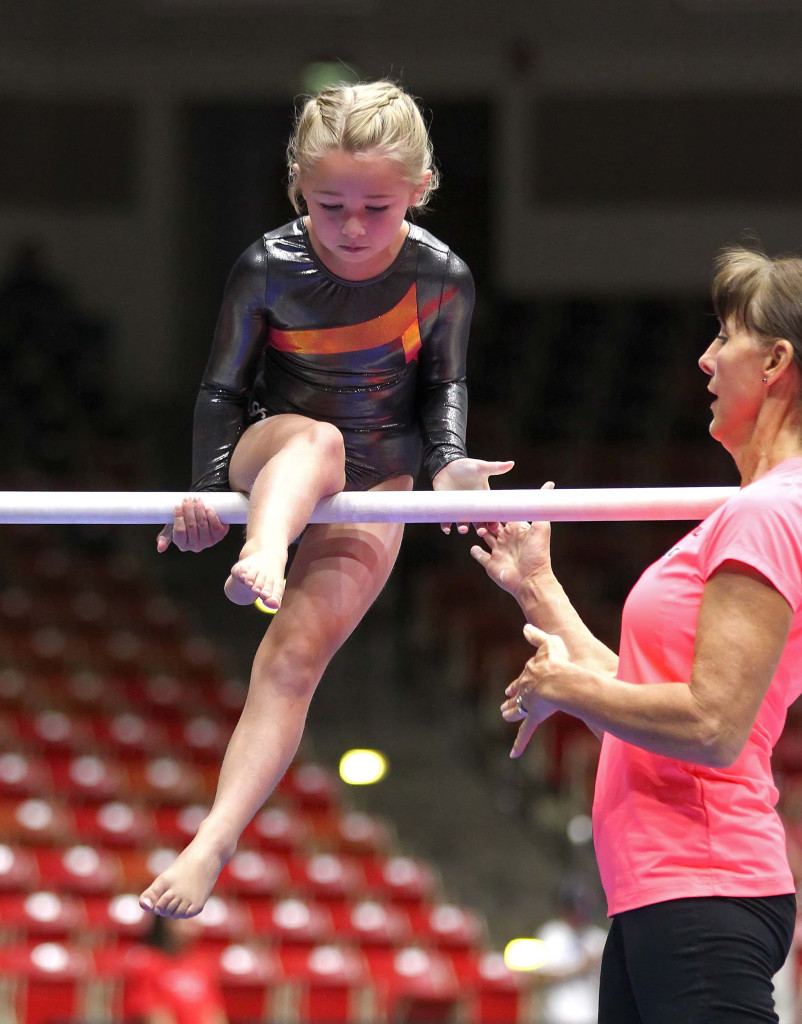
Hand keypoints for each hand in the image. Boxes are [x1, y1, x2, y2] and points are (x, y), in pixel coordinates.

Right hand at [157, 496, 229, 552]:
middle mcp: (196, 546)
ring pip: (203, 525)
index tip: (178, 505)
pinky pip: (216, 526)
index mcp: (183, 545)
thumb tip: (160, 549)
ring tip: (196, 499)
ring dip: (199, 510)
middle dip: (189, 510)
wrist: (201, 515)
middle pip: (191, 526)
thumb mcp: (172, 529)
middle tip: (187, 499)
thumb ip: (165, 537)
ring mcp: (209, 542)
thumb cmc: (185, 522)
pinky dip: (211, 516)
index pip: (179, 532)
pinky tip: (207, 508)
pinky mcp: (220, 535)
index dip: (179, 517)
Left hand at [431, 457, 513, 534]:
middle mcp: (471, 508)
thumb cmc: (465, 467)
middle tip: (481, 531)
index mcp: (482, 500)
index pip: (490, 514)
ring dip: (463, 529)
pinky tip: (447, 529)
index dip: (493, 522)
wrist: (446, 466)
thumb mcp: (480, 468)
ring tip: (463, 529)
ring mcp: (459, 510)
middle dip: (481, 529)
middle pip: (478, 523)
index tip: (494, 526)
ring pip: (463, 524)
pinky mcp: (447, 509)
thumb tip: (511, 463)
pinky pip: (447, 521)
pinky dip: (446, 526)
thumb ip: (494, 467)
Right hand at [470, 481, 554, 598]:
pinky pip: (481, 556)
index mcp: (517, 530)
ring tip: (473, 526)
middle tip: (476, 509)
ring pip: (485, 538)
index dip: (497, 507)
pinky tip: (473, 547)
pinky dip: (476, 552)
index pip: (505, 515)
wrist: (531, 580)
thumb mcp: (541, 526)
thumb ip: (541, 507)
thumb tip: (550, 484)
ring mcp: (498, 552)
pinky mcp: (491, 564)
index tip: (488, 497)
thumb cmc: (537, 554)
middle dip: (485, 518)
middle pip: (493, 525)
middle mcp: (507, 540)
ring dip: (479, 531)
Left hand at [500, 624, 568, 757]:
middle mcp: (527, 688)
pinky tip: (512, 755)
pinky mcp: (533, 717)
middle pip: (518, 694)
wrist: (557, 679)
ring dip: (511, 712)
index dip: (519, 682)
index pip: (523, 678)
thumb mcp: (549, 643)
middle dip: (512, 697)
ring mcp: (529, 703)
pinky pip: (525, 732)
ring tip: (504, 715)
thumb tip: (526, 627)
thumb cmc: (558, 662)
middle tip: (505, 702)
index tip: (513, 687)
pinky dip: (519, 744)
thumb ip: (537, 636)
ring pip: (518, 710)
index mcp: (531, 672)